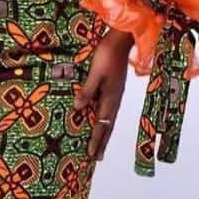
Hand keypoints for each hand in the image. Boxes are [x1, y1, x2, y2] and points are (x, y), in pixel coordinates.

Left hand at [72, 31, 132, 160]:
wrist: (120, 39)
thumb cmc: (107, 54)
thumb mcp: (95, 73)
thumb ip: (87, 91)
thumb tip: (77, 109)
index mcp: (110, 98)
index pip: (102, 124)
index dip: (96, 139)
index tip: (92, 154)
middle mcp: (114, 100)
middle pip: (107, 126)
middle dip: (102, 142)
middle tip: (97, 159)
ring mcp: (115, 95)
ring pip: (109, 120)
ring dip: (104, 134)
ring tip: (100, 147)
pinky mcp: (114, 89)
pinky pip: (108, 110)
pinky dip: (104, 121)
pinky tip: (101, 122)